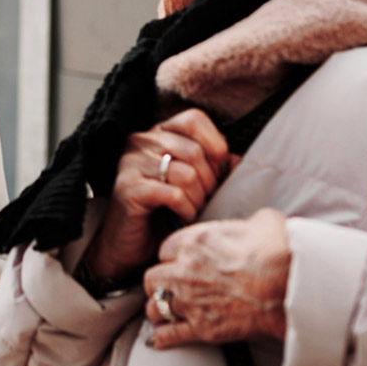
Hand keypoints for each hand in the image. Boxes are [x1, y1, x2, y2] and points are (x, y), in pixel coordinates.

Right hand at [78, 108, 233, 289]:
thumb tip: (238, 160)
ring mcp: (131, 163)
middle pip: (195, 150)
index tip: (218, 169)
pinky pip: (174, 194)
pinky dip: (186, 210)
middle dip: (209, 181)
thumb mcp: (192, 184)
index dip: (215, 143)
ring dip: (198, 199)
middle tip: (205, 200)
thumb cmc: (162, 213)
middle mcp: (141, 141)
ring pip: (187, 174)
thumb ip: (214, 167)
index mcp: (157, 133)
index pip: (194, 119)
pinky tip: (181, 217)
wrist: (127, 246)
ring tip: (193, 210)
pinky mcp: (128, 187)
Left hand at [144, 207, 291, 348]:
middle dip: (159, 283)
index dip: (172, 257)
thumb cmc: (279, 251)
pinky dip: (163, 338)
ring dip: (159, 310)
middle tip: (170, 287)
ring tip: (166, 312)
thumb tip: (257, 225)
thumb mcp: (264, 222)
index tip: (179, 262)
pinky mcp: (201, 328)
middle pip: (152, 278)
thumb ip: (249, 223)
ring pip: (155, 307)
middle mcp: (185, 270)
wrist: (290, 287)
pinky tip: (160, 339)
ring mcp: (190, 301)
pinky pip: (169, 335)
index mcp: (195, 241)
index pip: (165, 249)